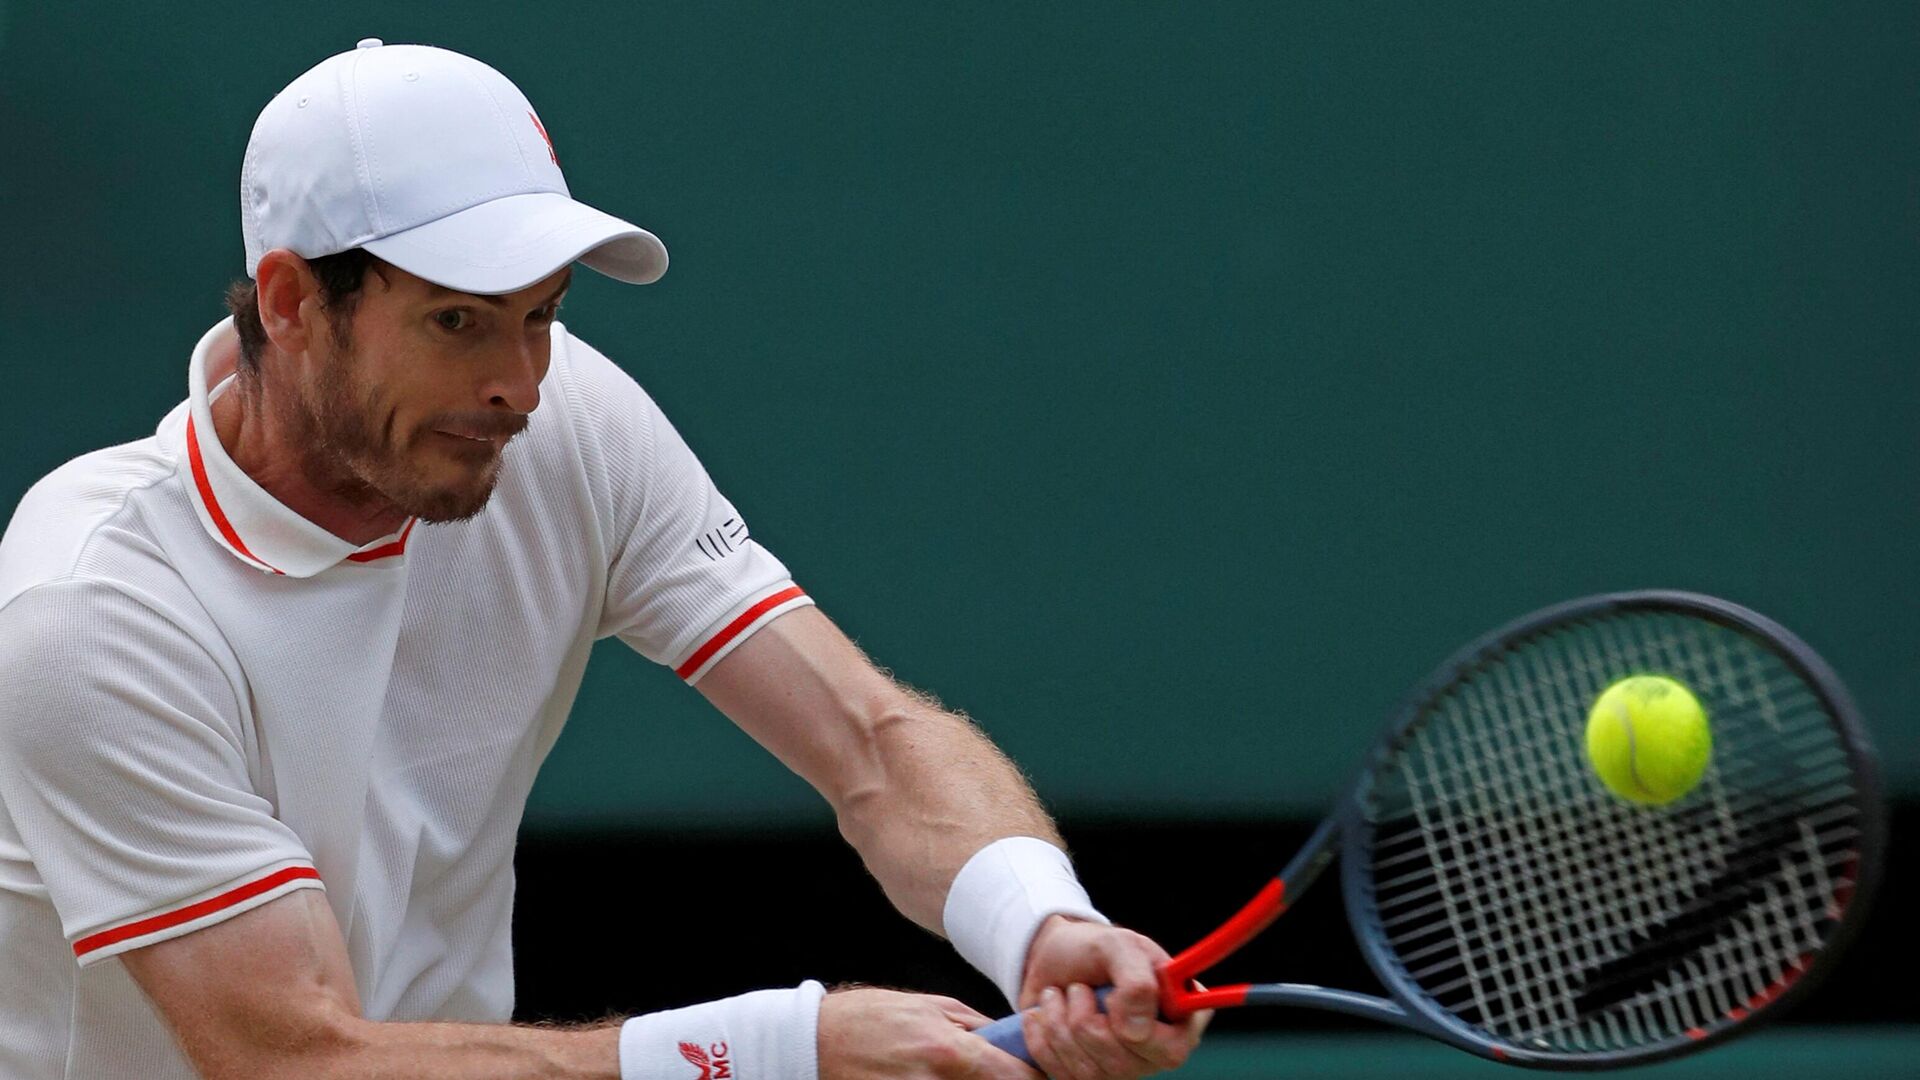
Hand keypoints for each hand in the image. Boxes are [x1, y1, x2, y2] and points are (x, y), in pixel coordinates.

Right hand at [820, 986, 1041, 1079]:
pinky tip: (939, 1078)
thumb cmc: (871, 1018)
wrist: (816, 1041)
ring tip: (962, 1072)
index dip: (1034, 1078)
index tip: (1040, 1074)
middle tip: (1004, 1073)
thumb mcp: (930, 1006)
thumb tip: (1013, 1040)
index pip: (1016, 1079)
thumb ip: (976, 1027)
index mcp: (950, 1051)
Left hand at [1015, 917, 1209, 1079]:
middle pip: (1123, 1066)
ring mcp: (1123, 1067)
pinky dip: (1043, 1038)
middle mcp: (1156, 1049)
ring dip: (1060, 1025)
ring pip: (1089, 1072)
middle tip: (1078, 989)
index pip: (1172, 1050)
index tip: (1110, 997)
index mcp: (1178, 1017)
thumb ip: (1137, 982)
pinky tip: (1045, 1014)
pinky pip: (1061, 1074)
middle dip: (1085, 1021)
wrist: (1053, 958)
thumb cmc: (1094, 949)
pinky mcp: (1087, 1075)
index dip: (1136, 1032)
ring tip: (1060, 995)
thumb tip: (1136, 1031)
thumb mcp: (1118, 946)